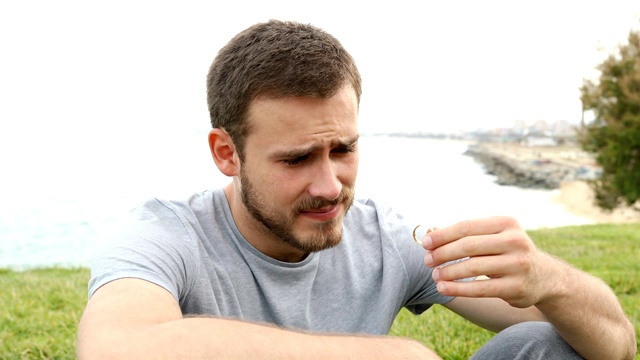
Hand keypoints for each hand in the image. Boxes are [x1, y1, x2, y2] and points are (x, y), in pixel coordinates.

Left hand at [421, 216, 550, 307]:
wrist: (544, 277)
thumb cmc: (506, 253)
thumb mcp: (491, 238)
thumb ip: (463, 234)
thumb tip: (429, 231)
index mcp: (506, 223)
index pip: (467, 227)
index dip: (443, 235)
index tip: (425, 243)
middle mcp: (515, 241)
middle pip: (469, 246)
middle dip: (443, 253)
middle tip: (427, 261)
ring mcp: (518, 264)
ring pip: (473, 267)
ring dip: (448, 272)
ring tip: (434, 274)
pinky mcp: (516, 287)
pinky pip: (480, 289)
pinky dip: (458, 288)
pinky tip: (443, 288)